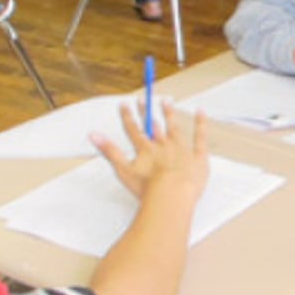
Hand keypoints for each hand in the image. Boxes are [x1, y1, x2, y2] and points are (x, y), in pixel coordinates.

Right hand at [92, 100, 209, 202]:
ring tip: (166, 102)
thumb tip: (93, 135)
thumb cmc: (148, 188)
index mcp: (146, 149)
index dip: (127, 116)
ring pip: (174, 127)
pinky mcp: (197, 156)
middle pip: (152, 126)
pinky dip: (200, 123)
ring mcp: (181, 149)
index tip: (124, 104)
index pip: (133, 129)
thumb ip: (109, 151)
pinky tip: (200, 112)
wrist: (172, 195)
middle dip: (146, 112)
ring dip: (168, 114)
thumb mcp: (123, 170)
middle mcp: (163, 145)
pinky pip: (200, 137)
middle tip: (142, 99)